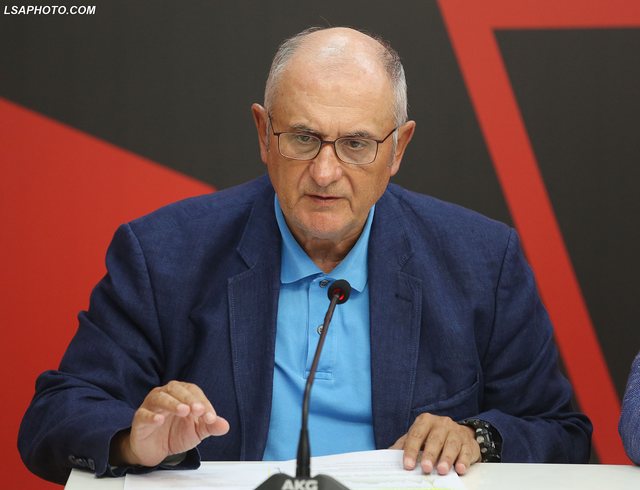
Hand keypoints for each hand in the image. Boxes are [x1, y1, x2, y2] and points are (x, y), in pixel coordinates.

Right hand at [110, 381, 229, 466]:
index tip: (211, 418)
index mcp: (182, 394)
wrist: (156, 450)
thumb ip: (210, 426)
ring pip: (160, 398)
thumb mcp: (197, 431)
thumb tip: (225, 425)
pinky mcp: (139, 418)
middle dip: (189, 399)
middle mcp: (166, 395)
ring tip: (183, 411)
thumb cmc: (176, 433)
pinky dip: (151, 416)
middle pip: (177, 389)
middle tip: (198, 410)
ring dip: (172, 403)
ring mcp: (151, 405)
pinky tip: (159, 420)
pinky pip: (144, 414)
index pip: (194, 392)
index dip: (203, 403)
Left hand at [390, 413, 479, 474]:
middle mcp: (442, 424)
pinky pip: (466, 451)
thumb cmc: (433, 437)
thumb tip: (388, 455)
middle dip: (429, 454)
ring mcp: (456, 432)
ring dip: (446, 458)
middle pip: (435, 439)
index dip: (411, 450)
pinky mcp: (469, 443)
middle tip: (425, 468)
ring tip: (441, 470)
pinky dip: (463, 461)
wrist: (459, 434)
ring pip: (451, 444)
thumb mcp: (418, 437)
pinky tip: (459, 469)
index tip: (407, 465)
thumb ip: (404, 444)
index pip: (416, 435)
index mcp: (425, 421)